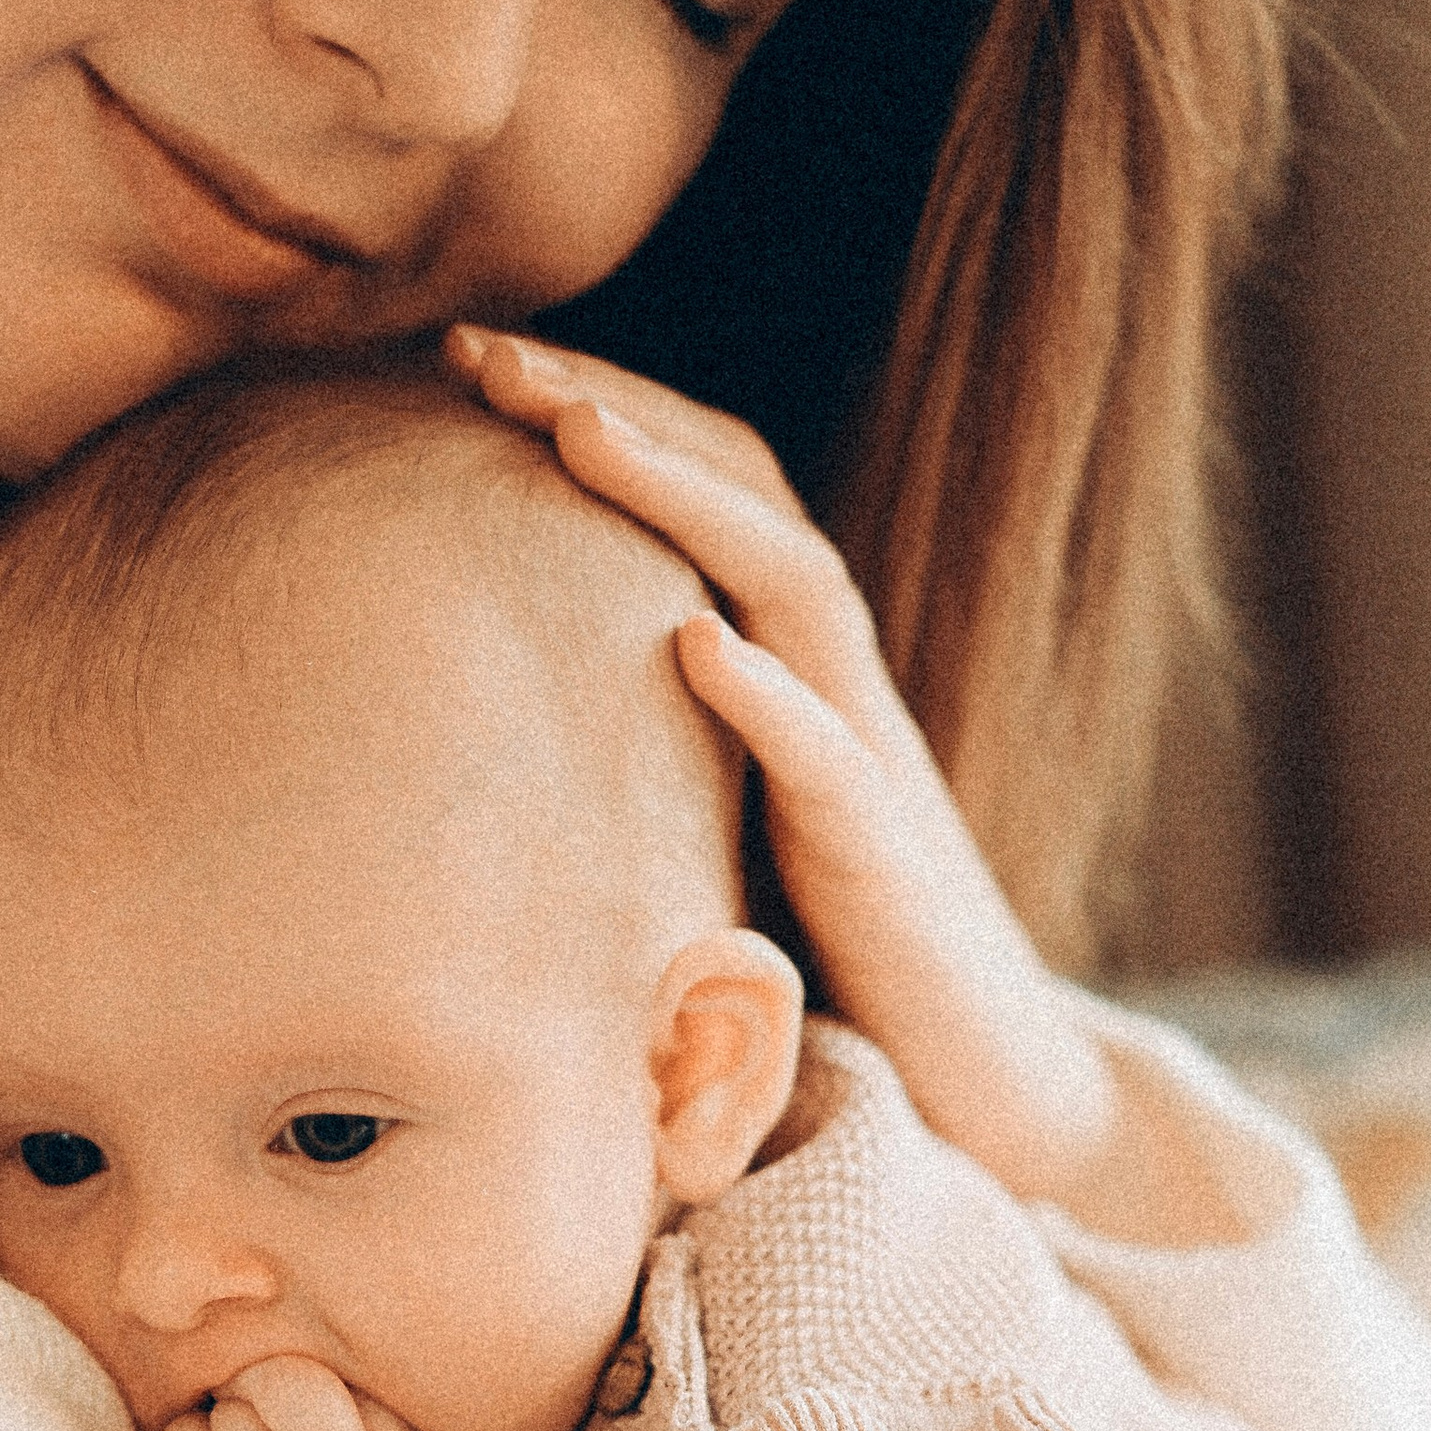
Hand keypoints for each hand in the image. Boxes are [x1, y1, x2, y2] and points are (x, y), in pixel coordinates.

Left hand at [446, 327, 1144, 1227]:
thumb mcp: (701, 829)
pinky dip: (762, 694)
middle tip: (483, 351)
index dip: (595, 413)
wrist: (973, 1079)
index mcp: (782, 669)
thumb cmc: (822, 960)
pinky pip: (829, 759)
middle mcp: (829, 685)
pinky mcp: (881, 858)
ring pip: (791, 585)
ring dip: (682, 499)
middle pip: (739, 495)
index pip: (698, 497)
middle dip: (614, 407)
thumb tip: (457, 724)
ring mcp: (864, 760)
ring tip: (574, 432)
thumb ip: (623, 758)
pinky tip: (691, 641)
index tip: (464, 363)